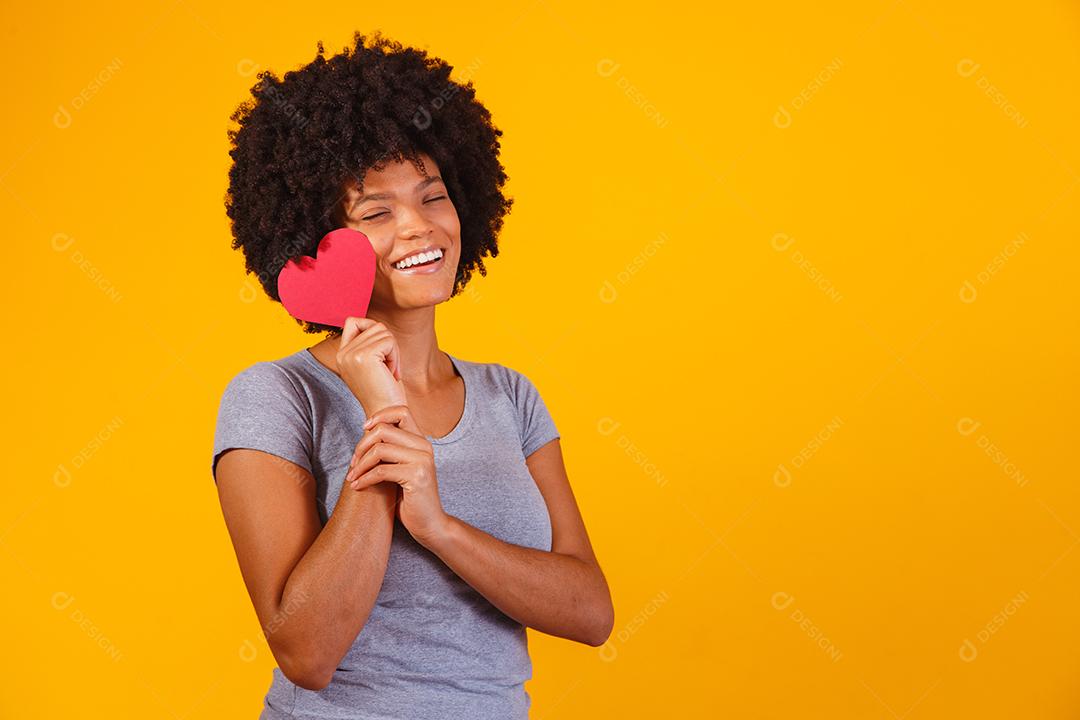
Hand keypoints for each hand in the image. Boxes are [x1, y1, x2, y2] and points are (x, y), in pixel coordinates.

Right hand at [335, 317, 405, 414]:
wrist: (386, 414)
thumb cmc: (384, 391)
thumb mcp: (371, 365)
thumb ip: (367, 344)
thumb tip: (376, 325)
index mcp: (341, 355)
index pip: (353, 321)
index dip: (372, 328)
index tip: (382, 351)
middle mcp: (342, 353)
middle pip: (374, 326)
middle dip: (388, 344)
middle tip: (389, 367)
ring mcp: (351, 354)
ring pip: (383, 332)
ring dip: (394, 351)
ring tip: (390, 371)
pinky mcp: (364, 356)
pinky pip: (389, 341)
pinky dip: (396, 356)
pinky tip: (391, 373)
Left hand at [344, 404, 449, 546]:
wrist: (429, 523)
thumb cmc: (410, 497)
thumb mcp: (400, 468)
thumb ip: (391, 450)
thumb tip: (366, 434)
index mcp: (421, 441)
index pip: (402, 411)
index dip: (380, 415)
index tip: (364, 429)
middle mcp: (424, 447)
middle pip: (384, 430)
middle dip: (361, 445)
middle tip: (353, 463)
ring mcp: (422, 461)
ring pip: (380, 450)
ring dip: (360, 464)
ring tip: (352, 476)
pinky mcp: (416, 477)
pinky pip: (380, 471)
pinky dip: (364, 478)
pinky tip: (357, 486)